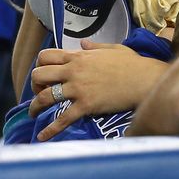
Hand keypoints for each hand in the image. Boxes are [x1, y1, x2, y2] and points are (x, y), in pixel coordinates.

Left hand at [29, 40, 167, 140]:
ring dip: (35, 107)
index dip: (40, 65)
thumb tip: (83, 43)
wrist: (144, 79)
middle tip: (40, 92)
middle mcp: (74, 71)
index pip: (46, 56)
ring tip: (35, 114)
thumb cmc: (133, 63)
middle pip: (39, 75)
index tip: (44, 74)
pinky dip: (50, 129)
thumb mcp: (113, 48)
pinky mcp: (86, 105)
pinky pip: (62, 119)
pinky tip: (42, 136)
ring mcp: (78, 88)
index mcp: (79, 56)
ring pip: (44, 97)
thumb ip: (95, 46)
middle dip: (34, 85)